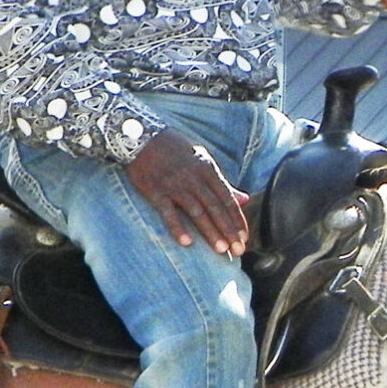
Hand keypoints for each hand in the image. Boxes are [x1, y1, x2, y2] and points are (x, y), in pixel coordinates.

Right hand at [127, 127, 249, 254]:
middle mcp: (194, 178)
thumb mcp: (203, 160)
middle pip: (215, 208)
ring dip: (210, 231)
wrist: (141, 137)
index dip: (237, 220)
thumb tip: (245, 199)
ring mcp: (174, 185)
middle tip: (238, 250)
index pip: (227, 199)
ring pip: (196, 212)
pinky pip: (168, 213)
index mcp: (208, 170)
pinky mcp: (156, 191)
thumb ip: (223, 183)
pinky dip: (177, 227)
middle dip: (228, 230)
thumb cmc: (175, 150)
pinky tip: (187, 243)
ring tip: (221, 250)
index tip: (244, 238)